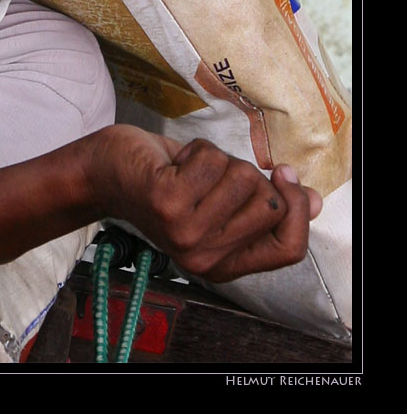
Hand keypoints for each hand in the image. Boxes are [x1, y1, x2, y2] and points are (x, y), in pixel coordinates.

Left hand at [83, 125, 321, 282]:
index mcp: (222, 264)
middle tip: (210, 174)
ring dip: (215, 159)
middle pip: (271, 204)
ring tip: (186, 169)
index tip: (284, 177)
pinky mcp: (169, 203)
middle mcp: (205, 256)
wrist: (100, 173)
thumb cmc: (161, 181)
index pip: (290, 248)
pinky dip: (195, 149)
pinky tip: (170, 162)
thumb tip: (313, 200)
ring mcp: (186, 232)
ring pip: (242, 176)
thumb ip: (259, 206)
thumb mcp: (215, 201)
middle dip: (248, 174)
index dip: (299, 210)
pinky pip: (212, 160)